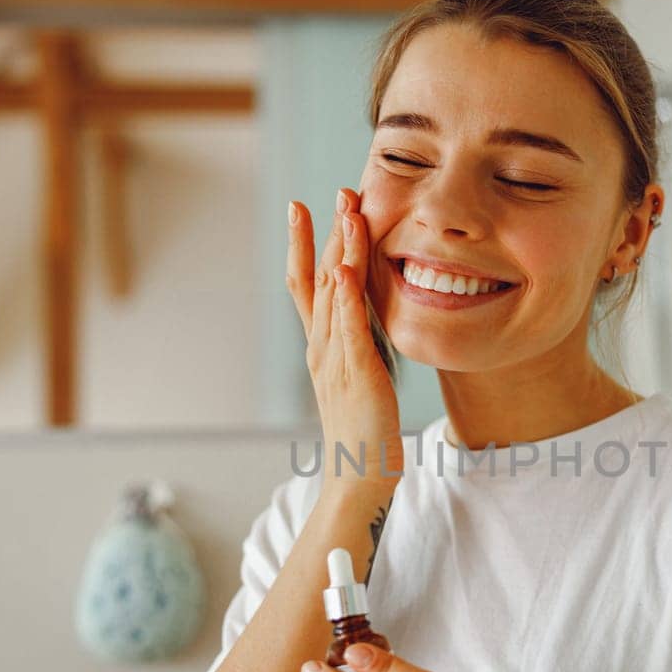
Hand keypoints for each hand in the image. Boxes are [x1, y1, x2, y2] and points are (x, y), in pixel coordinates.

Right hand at [287, 189, 402, 497]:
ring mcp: (335, 360)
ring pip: (333, 295)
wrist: (357, 477)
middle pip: (318, 279)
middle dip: (325, 233)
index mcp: (322, 346)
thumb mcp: (357, 376)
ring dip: (339, 250)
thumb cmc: (364, 432)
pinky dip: (347, 298)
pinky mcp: (356, 375)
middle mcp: (321, 347)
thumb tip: (359, 317)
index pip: (309, 284)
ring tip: (345, 212)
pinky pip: (348, 329)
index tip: (309, 206)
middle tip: (336, 193)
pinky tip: (349, 268)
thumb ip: (354, 344)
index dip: (307, 244)